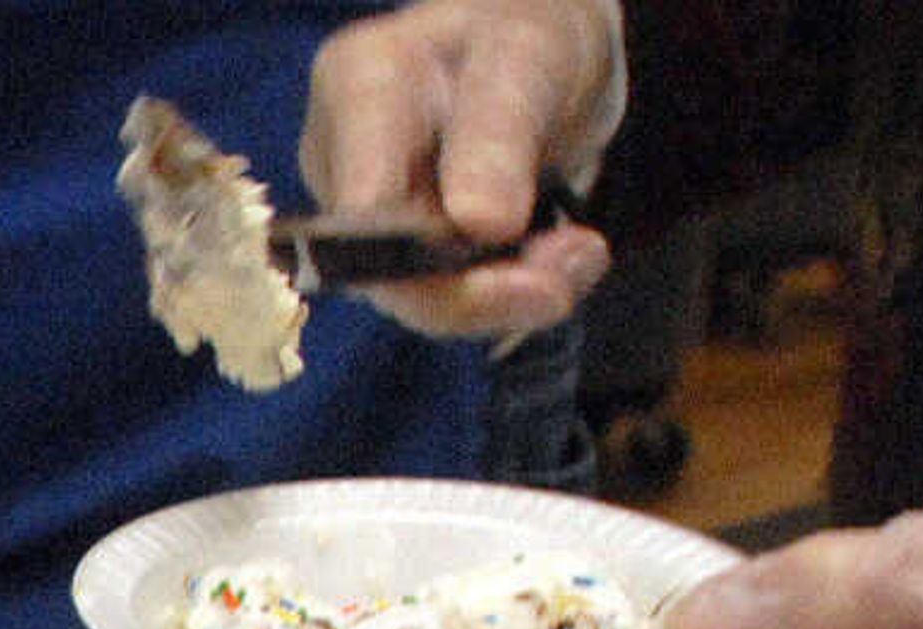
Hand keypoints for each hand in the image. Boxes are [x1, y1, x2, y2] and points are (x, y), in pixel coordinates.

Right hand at [300, 0, 620, 335]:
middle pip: (382, 266)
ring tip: (581, 254)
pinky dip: (517, 292)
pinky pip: (452, 300)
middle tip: (568, 273)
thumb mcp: (527, 58)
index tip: (503, 231)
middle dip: (479, 288)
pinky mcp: (401, 256)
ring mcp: (365, 218)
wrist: (541, 59)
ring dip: (511, 295)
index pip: (361, 199)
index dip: (418, 245)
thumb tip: (479, 225)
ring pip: (420, 298)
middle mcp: (341, 164)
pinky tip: (568, 258)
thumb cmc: (526, 35)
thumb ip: (497, 134)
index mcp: (356, 88)